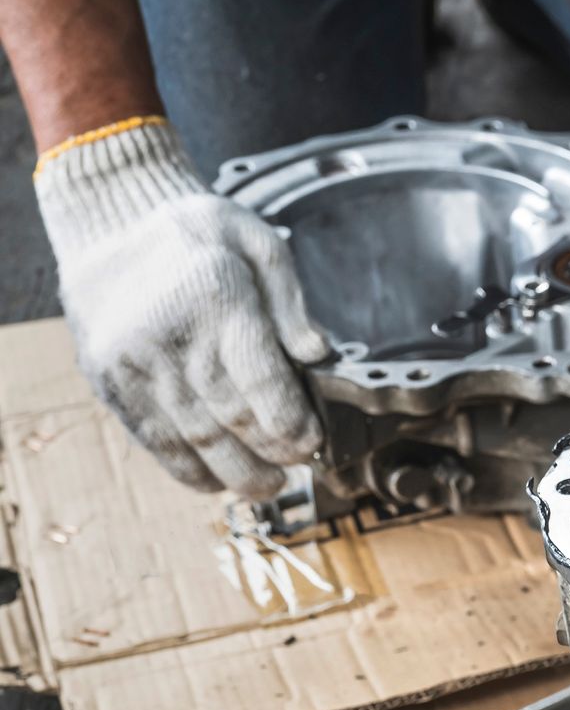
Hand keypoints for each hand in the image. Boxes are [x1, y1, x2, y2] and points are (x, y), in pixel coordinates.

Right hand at [35, 119, 331, 496]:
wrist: (110, 222)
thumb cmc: (196, 234)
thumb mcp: (258, 241)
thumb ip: (292, 300)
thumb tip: (320, 354)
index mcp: (214, 296)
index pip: (259, 378)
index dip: (290, 420)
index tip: (313, 441)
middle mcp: (170, 334)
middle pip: (230, 414)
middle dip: (271, 451)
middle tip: (299, 467)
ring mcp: (134, 362)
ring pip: (193, 436)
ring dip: (235, 471)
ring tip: (267, 486)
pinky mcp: (110, 381)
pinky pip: (152, 438)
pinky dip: (187, 467)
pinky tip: (215, 481)